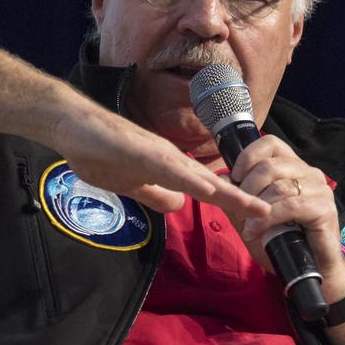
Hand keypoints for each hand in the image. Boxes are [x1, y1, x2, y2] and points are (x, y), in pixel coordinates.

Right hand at [50, 104, 269, 217]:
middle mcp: (172, 159)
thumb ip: (155, 194)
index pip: (209, 191)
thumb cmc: (99, 151)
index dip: (233, 204)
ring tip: (255, 206)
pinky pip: (170, 168)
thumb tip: (178, 205)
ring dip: (228, 193)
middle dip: (243, 200)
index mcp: (171, 169)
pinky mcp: (141, 151)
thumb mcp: (132, 184)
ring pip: (200, 177)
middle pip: (214, 184)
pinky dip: (189, 180)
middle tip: (272, 214)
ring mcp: (158, 153)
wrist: (71, 125)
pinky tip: (205, 190)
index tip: (257, 218)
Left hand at [228, 135, 344, 301]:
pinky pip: (290, 206)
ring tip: (246, 227)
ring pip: (279, 186)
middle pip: (271, 165)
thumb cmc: (283, 243)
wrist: (310, 271)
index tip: (235, 177)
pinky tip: (255, 232)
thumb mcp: (253, 218)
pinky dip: (267, 219)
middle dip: (247, 187)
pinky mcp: (324, 209)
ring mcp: (320, 190)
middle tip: (239, 207)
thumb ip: (239, 198)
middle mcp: (310, 174)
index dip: (248, 155)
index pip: (271, 144)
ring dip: (255, 207)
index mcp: (294, 168)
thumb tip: (220, 177)